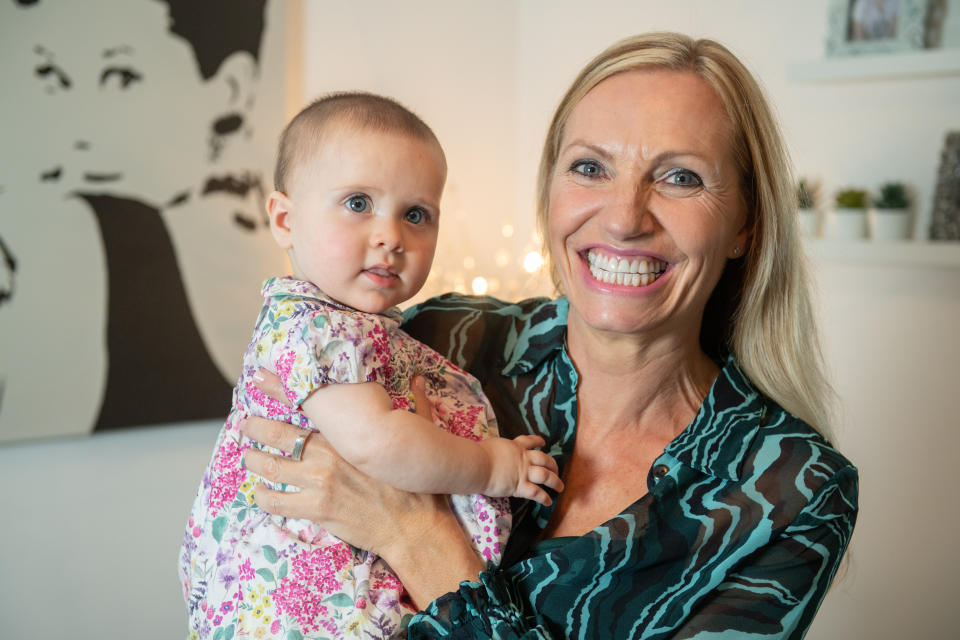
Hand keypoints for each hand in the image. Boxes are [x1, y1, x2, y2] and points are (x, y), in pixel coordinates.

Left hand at [241, 371, 436, 554]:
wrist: (413, 525)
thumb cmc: (415, 483)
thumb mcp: (419, 435)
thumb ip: (417, 405)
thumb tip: (421, 380)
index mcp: (346, 435)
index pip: (306, 407)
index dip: (279, 393)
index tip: (261, 383)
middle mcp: (327, 454)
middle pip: (277, 435)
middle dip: (256, 428)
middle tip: (247, 426)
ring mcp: (319, 482)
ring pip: (271, 467)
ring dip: (254, 461)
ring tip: (250, 458)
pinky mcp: (316, 509)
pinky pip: (276, 501)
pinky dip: (263, 496)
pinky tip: (262, 493)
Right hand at [479, 435, 563, 505]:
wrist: (477, 464)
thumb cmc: (478, 454)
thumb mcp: (491, 445)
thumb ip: (497, 449)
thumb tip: (492, 452)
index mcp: (515, 446)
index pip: (529, 441)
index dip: (538, 441)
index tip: (544, 442)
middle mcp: (523, 458)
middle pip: (544, 459)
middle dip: (553, 465)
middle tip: (556, 470)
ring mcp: (523, 472)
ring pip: (545, 475)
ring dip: (555, 482)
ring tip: (560, 487)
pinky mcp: (520, 486)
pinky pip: (536, 492)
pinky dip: (544, 498)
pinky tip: (549, 502)